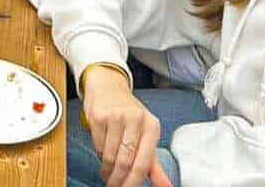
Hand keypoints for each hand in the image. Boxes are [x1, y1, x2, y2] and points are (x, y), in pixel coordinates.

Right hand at [81, 69, 171, 186]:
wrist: (107, 87)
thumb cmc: (129, 115)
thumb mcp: (145, 135)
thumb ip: (154, 164)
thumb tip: (166, 186)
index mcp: (152, 126)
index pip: (144, 162)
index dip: (133, 181)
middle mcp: (136, 119)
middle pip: (125, 161)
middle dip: (118, 179)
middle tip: (114, 186)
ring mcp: (116, 116)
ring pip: (109, 155)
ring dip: (107, 170)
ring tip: (107, 173)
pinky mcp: (98, 115)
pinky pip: (98, 146)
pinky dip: (99, 156)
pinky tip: (102, 155)